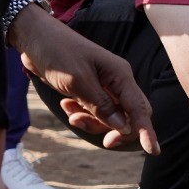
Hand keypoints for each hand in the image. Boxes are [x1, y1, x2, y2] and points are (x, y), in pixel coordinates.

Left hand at [13, 9, 157, 153]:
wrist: (35, 37)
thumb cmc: (58, 53)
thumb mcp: (78, 81)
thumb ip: (101, 105)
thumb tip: (124, 127)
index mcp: (120, 75)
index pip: (139, 108)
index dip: (146, 131)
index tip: (153, 151)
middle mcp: (116, 81)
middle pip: (129, 114)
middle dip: (118, 130)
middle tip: (105, 142)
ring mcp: (103, 84)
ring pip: (110, 115)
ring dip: (94, 122)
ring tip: (72, 115)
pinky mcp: (89, 88)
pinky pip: (94, 109)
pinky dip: (83, 114)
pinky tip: (67, 105)